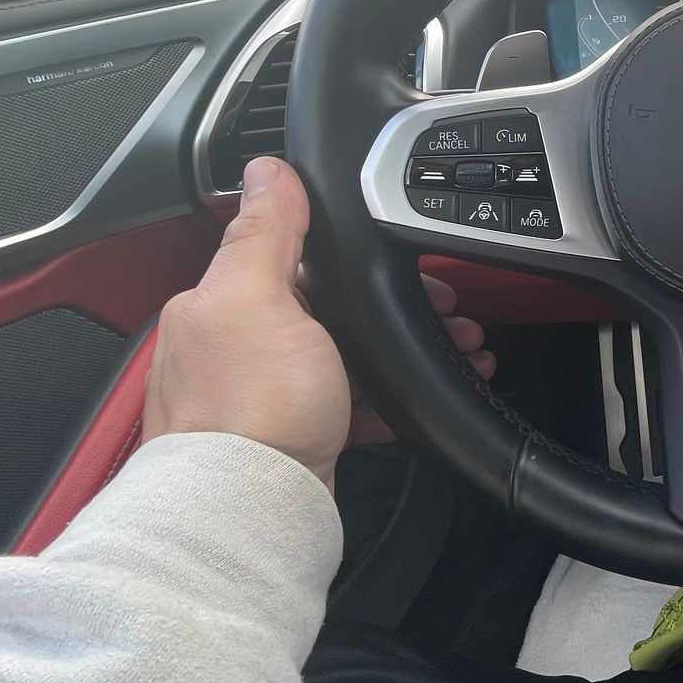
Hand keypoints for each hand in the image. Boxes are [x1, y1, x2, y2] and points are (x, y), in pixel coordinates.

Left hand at [143, 156, 494, 488]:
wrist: (248, 513)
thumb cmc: (249, 412)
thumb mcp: (259, 298)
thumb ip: (266, 232)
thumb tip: (267, 169)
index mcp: (221, 305)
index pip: (302, 259)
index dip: (365, 262)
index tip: (417, 271)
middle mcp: (236, 350)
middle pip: (334, 310)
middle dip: (398, 310)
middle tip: (452, 318)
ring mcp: (266, 398)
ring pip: (350, 357)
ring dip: (405, 352)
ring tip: (460, 353)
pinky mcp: (294, 439)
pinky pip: (354, 405)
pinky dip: (395, 399)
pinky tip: (423, 401)